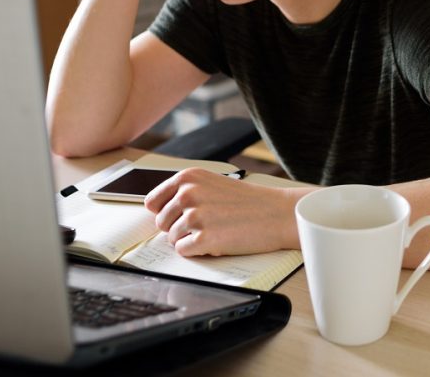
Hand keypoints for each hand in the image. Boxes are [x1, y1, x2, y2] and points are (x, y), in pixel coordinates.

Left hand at [144, 168, 298, 256]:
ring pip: (171, 239)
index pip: (152, 201)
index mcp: (188, 177)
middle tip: (204, 225)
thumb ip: (186, 192)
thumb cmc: (248, 201)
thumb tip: (159, 212)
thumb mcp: (213, 183)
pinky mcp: (204, 239)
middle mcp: (188, 193)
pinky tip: (215, 241)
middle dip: (177, 228)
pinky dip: (197, 251)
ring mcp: (195, 216)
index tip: (175, 216)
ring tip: (214, 231)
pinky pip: (183, 251)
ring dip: (189, 239)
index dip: (164, 212)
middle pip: (161, 222)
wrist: (277, 213)